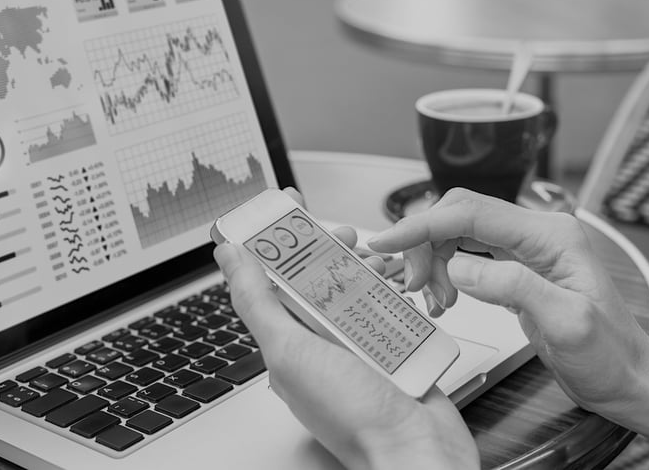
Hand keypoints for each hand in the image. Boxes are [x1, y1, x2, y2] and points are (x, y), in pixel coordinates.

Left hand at [213, 188, 478, 469]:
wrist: (419, 452)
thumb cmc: (355, 417)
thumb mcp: (291, 352)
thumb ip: (258, 302)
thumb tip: (229, 257)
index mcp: (289, 343)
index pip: (274, 278)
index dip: (279, 239)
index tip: (286, 204)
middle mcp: (321, 342)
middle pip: (319, 278)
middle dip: (330, 248)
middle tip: (344, 234)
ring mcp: (359, 344)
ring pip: (357, 287)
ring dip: (365, 266)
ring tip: (376, 257)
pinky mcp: (394, 346)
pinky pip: (390, 306)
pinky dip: (395, 288)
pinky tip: (400, 279)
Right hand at [367, 188, 648, 420]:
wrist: (628, 379)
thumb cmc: (610, 355)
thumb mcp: (567, 323)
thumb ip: (513, 287)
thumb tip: (459, 268)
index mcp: (551, 235)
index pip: (472, 213)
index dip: (423, 224)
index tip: (388, 239)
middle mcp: (537, 233)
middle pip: (460, 216)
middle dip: (425, 244)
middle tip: (412, 283)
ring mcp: (526, 250)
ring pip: (459, 234)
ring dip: (434, 262)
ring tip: (435, 299)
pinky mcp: (517, 269)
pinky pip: (467, 256)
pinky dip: (446, 273)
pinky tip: (446, 298)